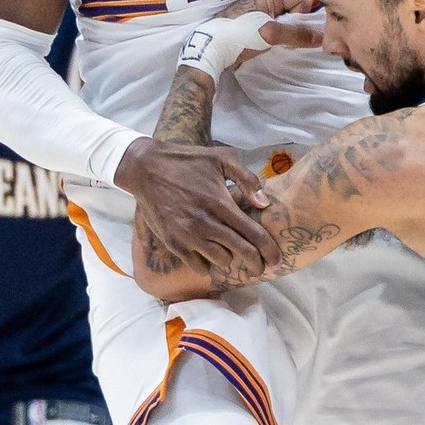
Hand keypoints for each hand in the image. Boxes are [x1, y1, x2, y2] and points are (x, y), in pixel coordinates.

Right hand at [120, 139, 278, 276]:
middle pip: (241, 253)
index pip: (254, 235)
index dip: (270, 250)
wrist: (146, 168)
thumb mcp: (221, 158)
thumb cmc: (187, 161)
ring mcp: (188, 236)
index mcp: (220, 203)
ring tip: (231, 251)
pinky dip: (208, 264)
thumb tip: (264, 203)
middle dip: (256, 263)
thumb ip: (246, 179)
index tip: (278, 259)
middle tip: (261, 266)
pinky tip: (210, 254)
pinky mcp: (173, 243)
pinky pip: (198, 266)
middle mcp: (206, 223)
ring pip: (221, 261)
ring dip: (230, 258)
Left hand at [214, 0, 323, 70]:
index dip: (302, 20)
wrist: (212, 49)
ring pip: (287, 20)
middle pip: (295, 11)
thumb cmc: (239, 36)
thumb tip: (322, 37)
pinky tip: (271, 45)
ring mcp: (260, 8)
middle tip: (285, 40)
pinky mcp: (256, 21)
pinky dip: (278, 36)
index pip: (302, 2)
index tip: (293, 33)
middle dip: (295, 27)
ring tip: (276, 43)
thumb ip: (298, 35)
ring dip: (286, 33)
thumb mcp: (271, 34)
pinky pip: (277, 25)